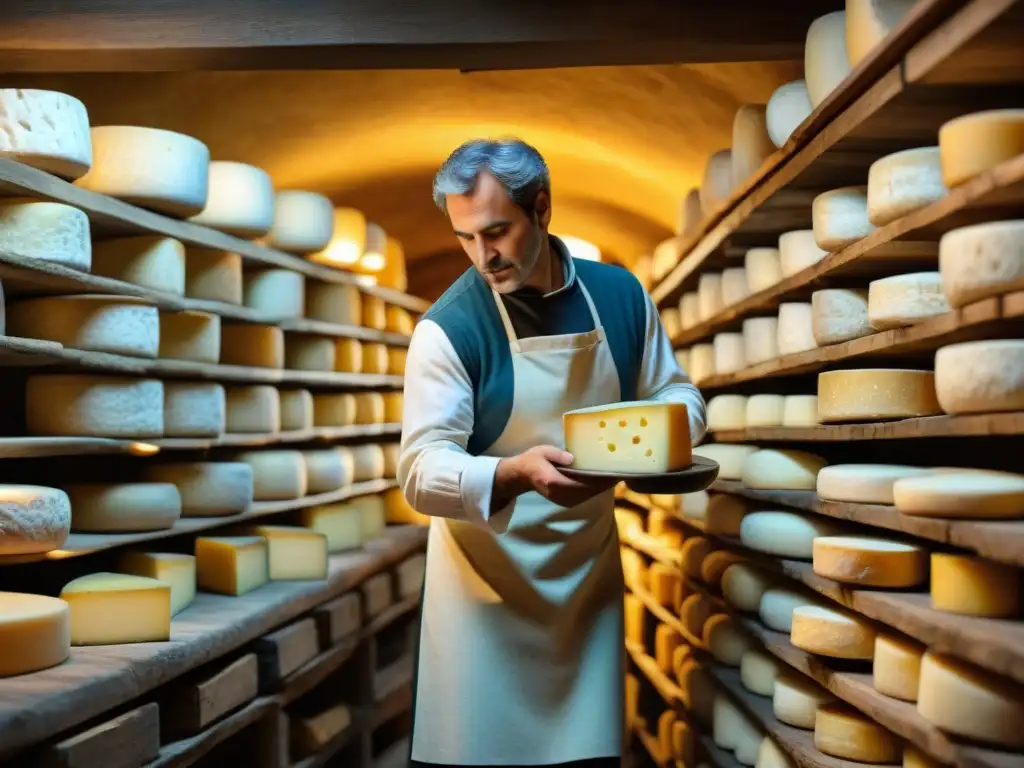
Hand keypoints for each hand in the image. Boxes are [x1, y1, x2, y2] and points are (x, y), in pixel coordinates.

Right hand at [494, 445, 615, 508]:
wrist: (522, 476)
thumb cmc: (533, 461)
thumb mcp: (542, 451)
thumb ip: (557, 454)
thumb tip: (573, 458)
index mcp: (554, 482)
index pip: (582, 483)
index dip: (600, 479)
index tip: (614, 472)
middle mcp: (561, 495)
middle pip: (589, 491)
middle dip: (606, 482)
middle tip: (621, 471)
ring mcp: (564, 501)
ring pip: (589, 495)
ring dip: (603, 486)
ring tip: (616, 474)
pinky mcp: (567, 502)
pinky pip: (585, 496)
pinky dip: (596, 489)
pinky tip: (605, 480)